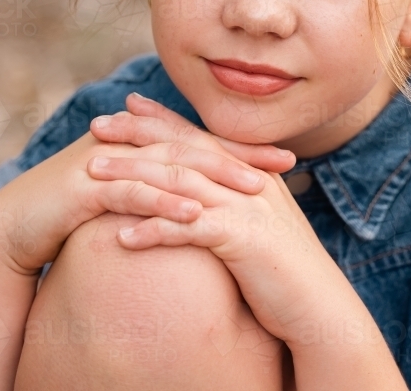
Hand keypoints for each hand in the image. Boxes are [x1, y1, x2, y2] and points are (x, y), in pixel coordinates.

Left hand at [86, 95, 352, 347]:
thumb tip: (201, 197)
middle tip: (96, 127)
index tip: (126, 106)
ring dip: (132, 177)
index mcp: (250, 173)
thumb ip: (235, 202)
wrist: (320, 304)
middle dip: (137, 135)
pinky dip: (153, 230)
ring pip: (180, 182)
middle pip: (184, 149)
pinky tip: (121, 238)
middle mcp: (248, 181)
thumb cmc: (286, 271)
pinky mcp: (242, 238)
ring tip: (91, 176)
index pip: (200, 136)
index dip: (162, 119)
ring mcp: (246, 207)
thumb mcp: (260, 224)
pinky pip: (189, 228)